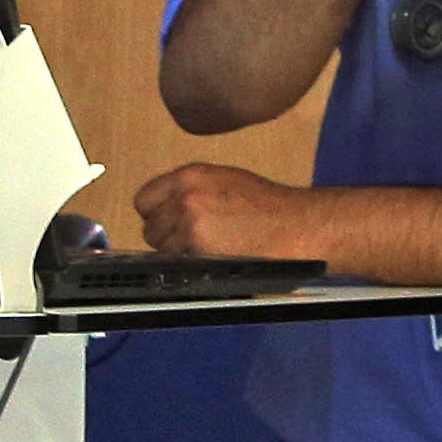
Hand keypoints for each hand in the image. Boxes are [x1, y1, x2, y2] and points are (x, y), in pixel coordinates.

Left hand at [134, 162, 314, 258]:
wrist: (296, 226)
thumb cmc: (270, 207)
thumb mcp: (226, 181)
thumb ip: (192, 191)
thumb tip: (168, 208)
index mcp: (191, 175)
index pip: (144, 199)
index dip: (155, 214)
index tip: (167, 223)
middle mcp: (185, 196)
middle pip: (150, 227)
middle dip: (166, 237)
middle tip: (191, 242)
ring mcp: (189, 224)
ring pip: (163, 248)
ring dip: (178, 254)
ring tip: (208, 250)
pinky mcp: (198, 248)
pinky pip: (179, 263)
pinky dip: (191, 266)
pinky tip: (213, 259)